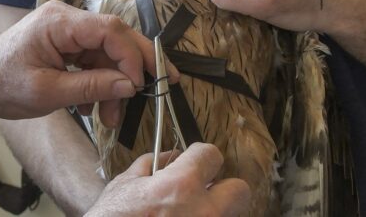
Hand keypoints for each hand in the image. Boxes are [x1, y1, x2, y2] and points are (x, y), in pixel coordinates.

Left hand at [0, 1, 177, 126]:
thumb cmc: (0, 85)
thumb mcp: (48, 92)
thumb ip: (92, 87)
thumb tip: (130, 85)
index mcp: (58, 22)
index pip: (110, 30)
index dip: (132, 56)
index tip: (140, 84)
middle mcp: (65, 19)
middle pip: (114, 37)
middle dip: (134, 66)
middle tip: (158, 88)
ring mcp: (65, 31)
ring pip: (106, 53)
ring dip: (114, 85)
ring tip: (110, 117)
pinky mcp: (64, 45)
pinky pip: (92, 60)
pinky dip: (98, 84)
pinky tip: (93, 109)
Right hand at [87, 143, 249, 216]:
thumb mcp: (125, 185)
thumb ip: (153, 164)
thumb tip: (172, 156)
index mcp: (181, 186)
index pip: (212, 155)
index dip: (201, 156)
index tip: (196, 161)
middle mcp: (203, 211)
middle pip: (240, 190)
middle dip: (223, 188)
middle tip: (202, 192)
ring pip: (229, 215)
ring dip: (212, 211)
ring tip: (185, 213)